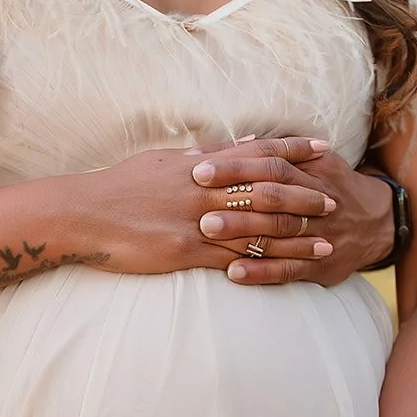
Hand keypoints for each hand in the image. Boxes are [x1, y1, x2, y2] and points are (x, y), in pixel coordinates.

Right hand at [84, 137, 336, 276]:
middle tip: (334, 201)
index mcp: (199, 164)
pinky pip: (231, 257)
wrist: (82, 214)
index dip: (292, 149)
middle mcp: (204, 189)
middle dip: (304, 196)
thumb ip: (197, 157)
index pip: (257, 152)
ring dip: (295, 236)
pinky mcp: (186, 252)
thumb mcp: (159, 162)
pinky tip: (286, 268)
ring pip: (257, 227)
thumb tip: (226, 149)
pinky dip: (262, 262)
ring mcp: (197, 222)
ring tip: (325, 242)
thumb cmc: (118, 186)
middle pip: (267, 191)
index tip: (322, 148)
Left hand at [192, 147, 394, 285]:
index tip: (199, 169)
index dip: (235, 166)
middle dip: (234, 198)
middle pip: (273, 197)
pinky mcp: (321, 266)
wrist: (380, 222)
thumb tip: (231, 143)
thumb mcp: (318, 162)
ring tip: (206, 231)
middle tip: (197, 201)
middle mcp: (317, 201)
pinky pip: (289, 269)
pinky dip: (261, 271)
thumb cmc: (334, 186)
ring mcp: (319, 236)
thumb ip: (279, 153)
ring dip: (241, 233)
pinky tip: (232, 273)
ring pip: (278, 233)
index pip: (271, 165)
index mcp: (313, 171)